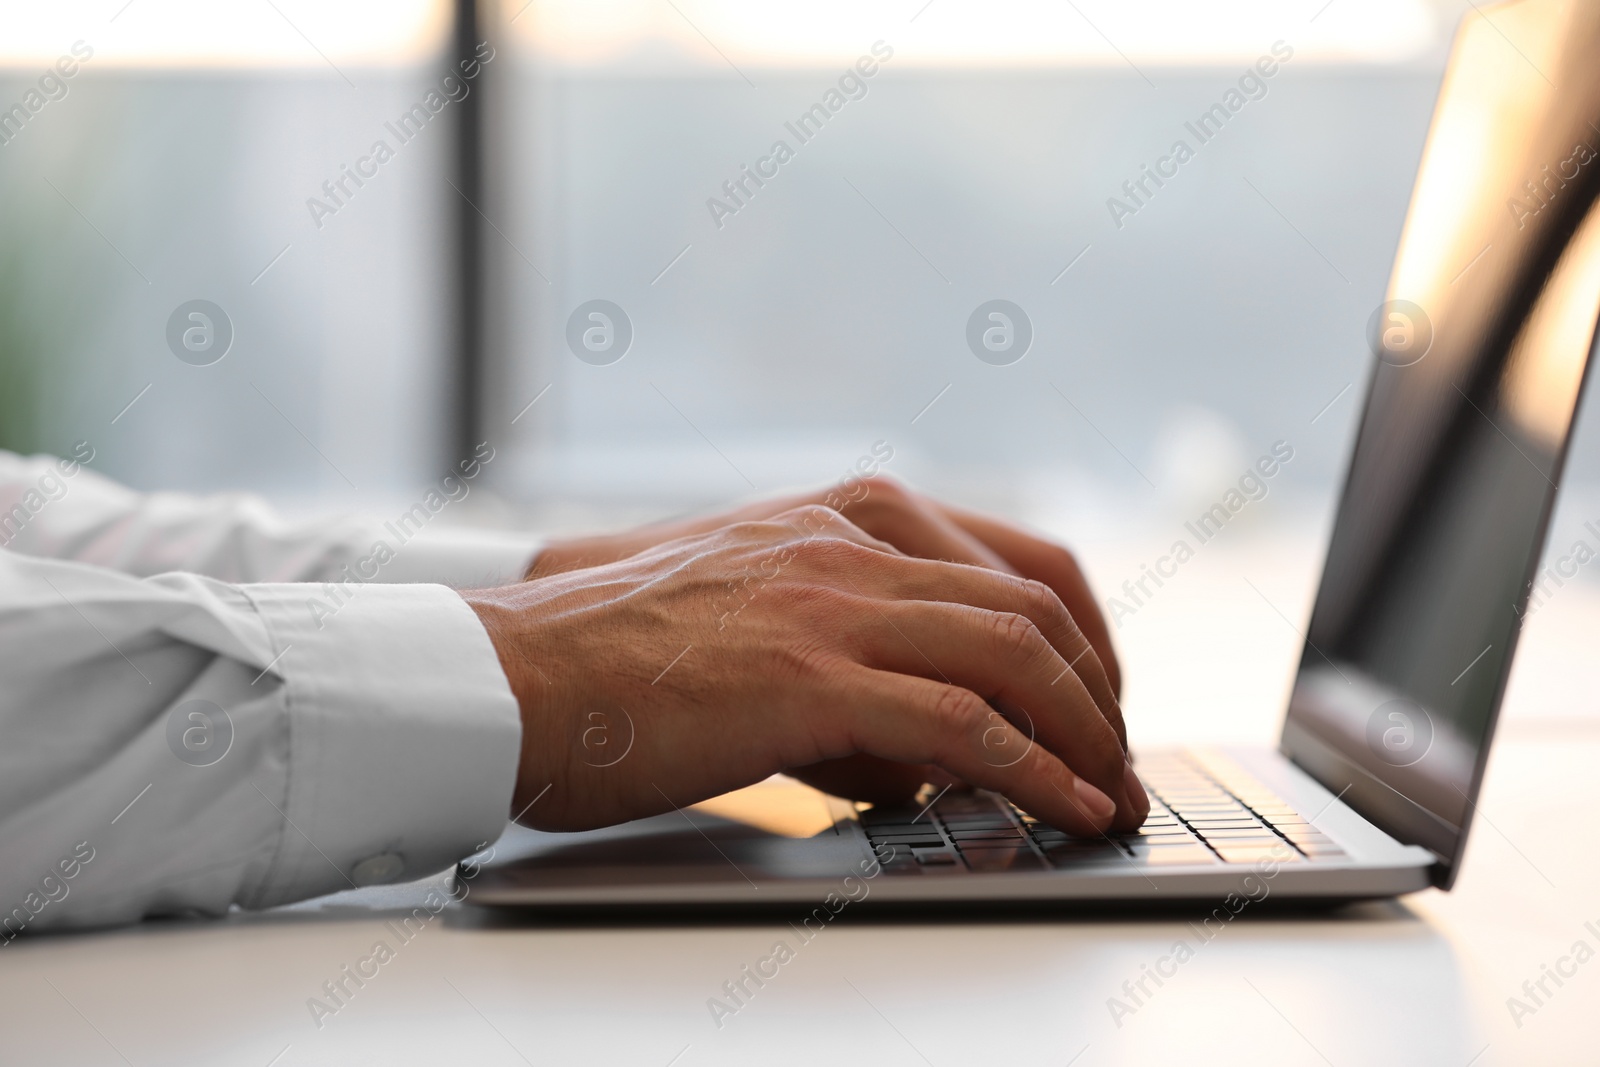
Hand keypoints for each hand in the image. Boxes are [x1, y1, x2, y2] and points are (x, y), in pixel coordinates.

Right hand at [464, 506, 1148, 836]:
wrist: (510, 671)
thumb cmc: (611, 658)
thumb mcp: (752, 620)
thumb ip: (848, 657)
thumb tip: (925, 750)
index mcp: (842, 515)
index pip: (1014, 559)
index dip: (1083, 636)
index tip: (1099, 700)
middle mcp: (852, 538)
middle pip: (1035, 603)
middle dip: (1101, 692)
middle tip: (1119, 759)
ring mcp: (833, 599)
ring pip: (1015, 652)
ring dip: (1087, 733)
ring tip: (1112, 795)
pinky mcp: (810, 674)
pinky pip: (963, 720)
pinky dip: (1035, 769)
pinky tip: (1067, 808)